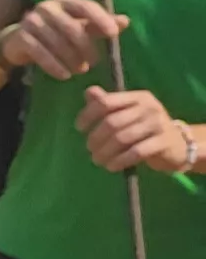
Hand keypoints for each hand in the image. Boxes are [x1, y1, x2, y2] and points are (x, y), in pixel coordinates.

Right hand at [0, 0, 125, 81]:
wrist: (18, 41)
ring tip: (81, 70)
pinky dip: (54, 66)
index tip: (114, 34)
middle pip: (71, 27)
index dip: (101, 19)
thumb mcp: (78, 25)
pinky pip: (40, 53)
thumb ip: (99, 24)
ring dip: (71, 58)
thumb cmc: (55, 32)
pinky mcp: (21, 37)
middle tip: (96, 61)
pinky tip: (64, 75)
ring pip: (56, 41)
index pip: (85, 6)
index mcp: (64, 1)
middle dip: (86, 46)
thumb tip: (125, 21)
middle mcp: (46, 7)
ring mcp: (31, 21)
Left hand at [78, 87, 192, 174]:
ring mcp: (159, 124)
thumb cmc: (145, 128)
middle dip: (95, 138)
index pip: (106, 102)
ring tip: (97, 160)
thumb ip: (108, 104)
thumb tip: (89, 92)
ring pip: (122, 138)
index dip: (88, 115)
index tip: (79, 128)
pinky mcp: (164, 142)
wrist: (178, 145)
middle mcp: (149, 107)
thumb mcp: (128, 113)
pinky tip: (111, 166)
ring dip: (104, 152)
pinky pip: (136, 152)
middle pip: (112, 122)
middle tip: (89, 149)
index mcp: (138, 97)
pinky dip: (119, 161)